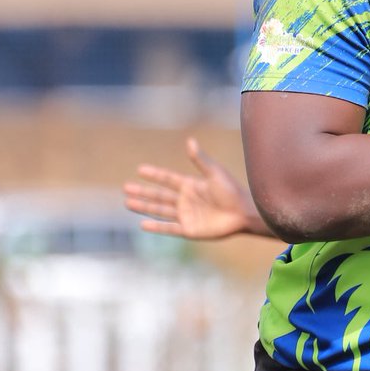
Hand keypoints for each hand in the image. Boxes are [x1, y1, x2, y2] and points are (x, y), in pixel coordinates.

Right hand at [123, 137, 265, 239]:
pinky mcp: (189, 229)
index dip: (155, 175)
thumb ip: (200, 160)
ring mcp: (186, 215)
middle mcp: (186, 200)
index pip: (168, 179)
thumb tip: (189, 141)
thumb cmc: (232, 191)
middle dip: (143, 191)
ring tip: (128, 202)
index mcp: (191, 185)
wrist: (244, 213)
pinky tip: (142, 224)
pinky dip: (156, 226)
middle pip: (160, 195)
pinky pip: (169, 228)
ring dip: (144, 207)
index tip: (140, 169)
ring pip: (160, 210)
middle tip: (125, 187)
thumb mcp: (215, 173)